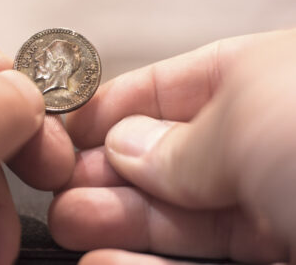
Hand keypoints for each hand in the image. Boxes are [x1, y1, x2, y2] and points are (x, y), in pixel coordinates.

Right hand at [49, 29, 295, 263]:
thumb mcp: (255, 112)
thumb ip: (183, 139)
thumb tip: (127, 146)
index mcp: (274, 90)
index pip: (181, 87)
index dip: (122, 103)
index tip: (72, 122)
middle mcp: (271, 152)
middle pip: (170, 159)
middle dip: (107, 168)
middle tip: (61, 179)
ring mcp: (274, 217)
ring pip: (177, 219)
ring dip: (114, 219)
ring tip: (68, 219)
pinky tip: (101, 261)